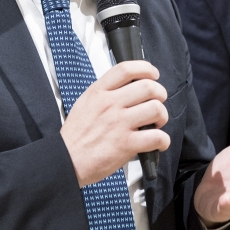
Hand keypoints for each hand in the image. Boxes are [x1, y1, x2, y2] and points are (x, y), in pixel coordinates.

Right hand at [61, 61, 169, 186]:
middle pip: (148, 87)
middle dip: (160, 94)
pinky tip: (159, 142)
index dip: (145, 68)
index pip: (126, 69)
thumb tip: (127, 88)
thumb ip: (104, 93)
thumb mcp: (84, 103)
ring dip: (162, 116)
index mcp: (98, 92)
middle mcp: (110, 104)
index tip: (152, 75)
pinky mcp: (126, 144)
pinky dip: (163, 140)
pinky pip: (156, 137)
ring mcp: (119, 123)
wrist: (66, 160)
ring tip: (157, 123)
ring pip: (156, 109)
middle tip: (158, 102)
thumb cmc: (76, 136)